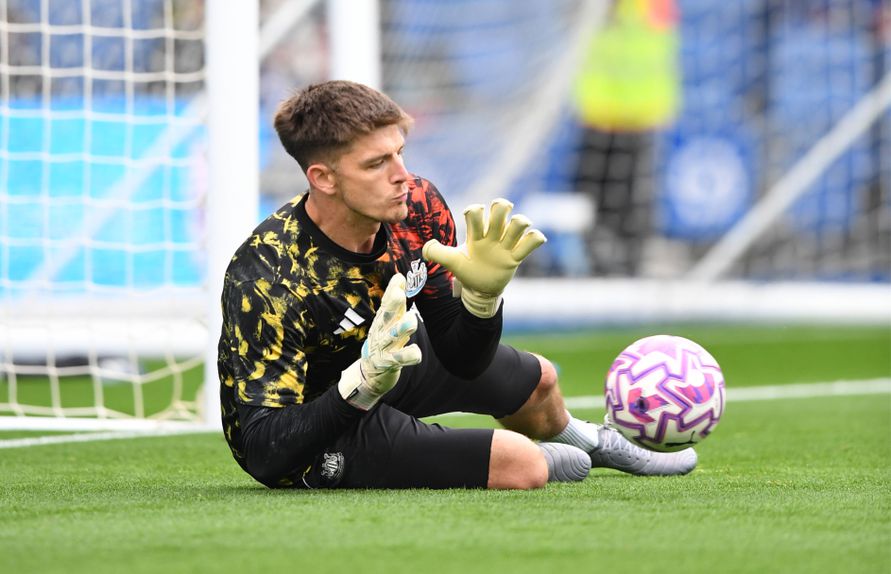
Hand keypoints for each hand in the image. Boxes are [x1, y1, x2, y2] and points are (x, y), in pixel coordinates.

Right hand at [338, 273, 422, 410]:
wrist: (370, 371)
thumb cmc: (383, 341)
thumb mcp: (388, 321)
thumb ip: (394, 302)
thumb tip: (399, 276)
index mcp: (382, 321)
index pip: (386, 303)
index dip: (392, 290)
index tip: (399, 278)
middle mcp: (381, 331)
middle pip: (386, 317)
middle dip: (393, 305)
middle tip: (400, 294)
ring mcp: (383, 347)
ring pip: (392, 337)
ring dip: (401, 328)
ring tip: (412, 320)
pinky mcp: (387, 363)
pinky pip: (398, 359)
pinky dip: (407, 356)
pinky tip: (417, 353)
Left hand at [422, 198, 545, 317]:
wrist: (480, 289)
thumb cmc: (467, 270)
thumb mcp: (452, 262)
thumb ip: (438, 253)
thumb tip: (425, 249)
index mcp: (476, 235)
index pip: (476, 213)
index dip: (474, 210)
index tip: (471, 215)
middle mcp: (492, 236)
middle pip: (500, 210)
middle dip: (501, 207)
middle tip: (500, 215)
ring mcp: (505, 246)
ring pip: (518, 224)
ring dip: (520, 222)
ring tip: (519, 227)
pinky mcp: (515, 258)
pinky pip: (530, 244)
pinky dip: (535, 238)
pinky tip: (534, 239)